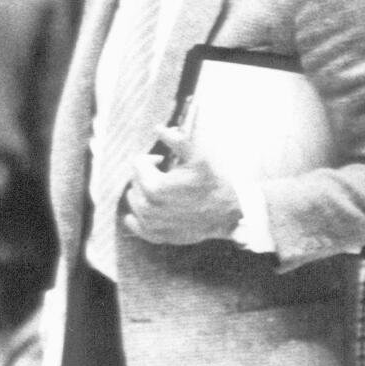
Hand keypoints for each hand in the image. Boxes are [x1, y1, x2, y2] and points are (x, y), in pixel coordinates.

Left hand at [123, 126, 241, 245]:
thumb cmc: (215, 181)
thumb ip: (177, 140)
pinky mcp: (157, 236)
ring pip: (134, 201)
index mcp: (155, 187)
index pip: (137, 164)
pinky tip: (149, 208)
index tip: (163, 161)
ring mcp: (152, 225)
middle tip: (166, 174)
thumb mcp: (199, 156)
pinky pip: (136, 225)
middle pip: (134, 182)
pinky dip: (138, 216)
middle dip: (147, 175)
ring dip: (144, 192)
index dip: (151, 159)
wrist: (230, 211)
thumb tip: (157, 128)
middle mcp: (149, 209)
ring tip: (164, 189)